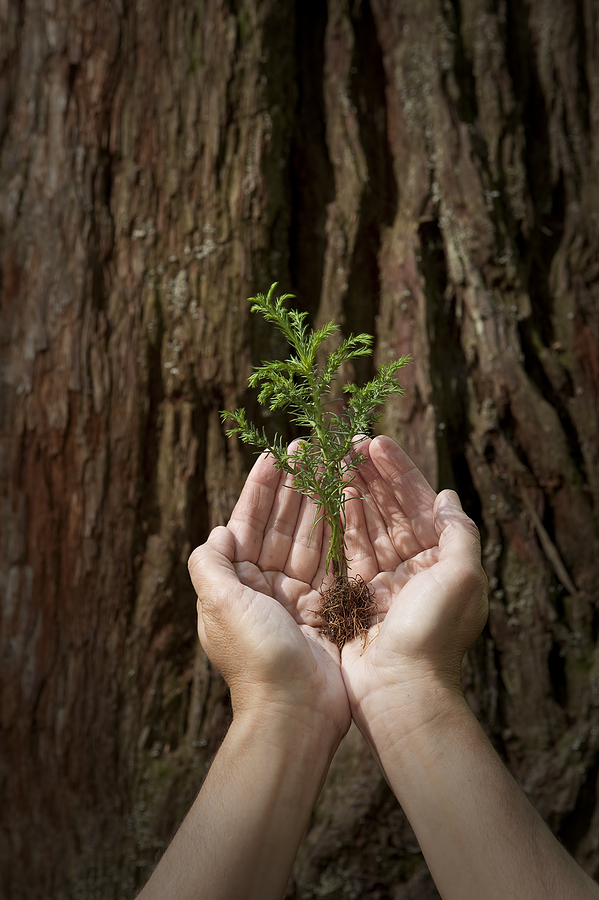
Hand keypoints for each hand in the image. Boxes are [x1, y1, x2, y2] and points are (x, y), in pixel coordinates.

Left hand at [188, 447, 350, 739]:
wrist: (294, 713)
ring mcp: (296, 597)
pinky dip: (340, 532)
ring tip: (332, 465)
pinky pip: (332, 561)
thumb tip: (218, 533)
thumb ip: (210, 563)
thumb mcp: (219, 604)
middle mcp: (264, 586)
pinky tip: (348, 503)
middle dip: (294, 486)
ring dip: (318, 501)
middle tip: (311, 449)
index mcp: (235, 583)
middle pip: (279, 524)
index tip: (273, 455)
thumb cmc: (254, 657)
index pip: (246, 523)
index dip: (260, 488)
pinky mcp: (325, 608)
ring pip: (308, 537)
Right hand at [340, 435, 487, 732]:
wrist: (400, 691)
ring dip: (350, 490)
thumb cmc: (434, 635)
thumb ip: (460, 534)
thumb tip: (447, 496)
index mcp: (441, 560)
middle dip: (369, 473)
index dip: (398, 469)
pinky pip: (344, 550)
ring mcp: (382, 580)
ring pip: (365, 523)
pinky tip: (324, 496)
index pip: (419, 502)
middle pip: (389, 507)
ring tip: (331, 459)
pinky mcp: (354, 594)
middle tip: (345, 442)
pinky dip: (336, 522)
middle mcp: (412, 566)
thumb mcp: (463, 579)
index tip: (374, 441)